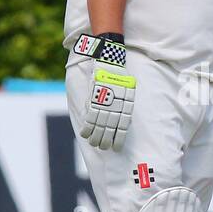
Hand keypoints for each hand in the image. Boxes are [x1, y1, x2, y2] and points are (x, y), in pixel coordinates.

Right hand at [75, 35, 134, 150]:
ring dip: (96, 138)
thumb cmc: (119, 77)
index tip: (116, 149)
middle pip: (109, 129)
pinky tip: (85, 135)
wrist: (110, 62)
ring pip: (99, 126)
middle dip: (106, 141)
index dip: (118, 139)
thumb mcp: (127, 92)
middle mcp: (114, 107)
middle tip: (104, 148)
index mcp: (124, 106)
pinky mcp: (93, 100)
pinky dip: (86, 128)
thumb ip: (123, 106)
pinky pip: (89, 118)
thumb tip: (122, 120)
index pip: (122, 127)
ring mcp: (103, 104)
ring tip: (94, 144)